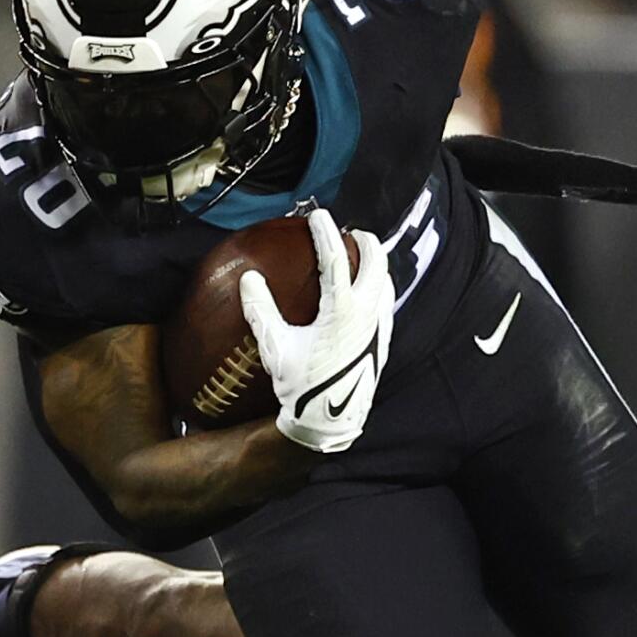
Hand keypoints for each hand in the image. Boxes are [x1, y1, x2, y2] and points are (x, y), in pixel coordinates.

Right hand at [238, 211, 392, 454]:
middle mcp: (366, 312)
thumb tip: (249, 279)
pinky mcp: (383, 340)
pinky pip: (387, 303)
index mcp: (341, 310)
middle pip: (374, 261)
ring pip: (386, 281)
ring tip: (364, 257)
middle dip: (363, 241)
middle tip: (350, 232)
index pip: (335, 258)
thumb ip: (261, 310)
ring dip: (376, 263)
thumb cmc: (301, 385)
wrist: (332, 420)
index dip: (325, 232)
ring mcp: (378, 326)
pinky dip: (379, 287)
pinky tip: (370, 293)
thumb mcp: (275, 347)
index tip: (317, 215)